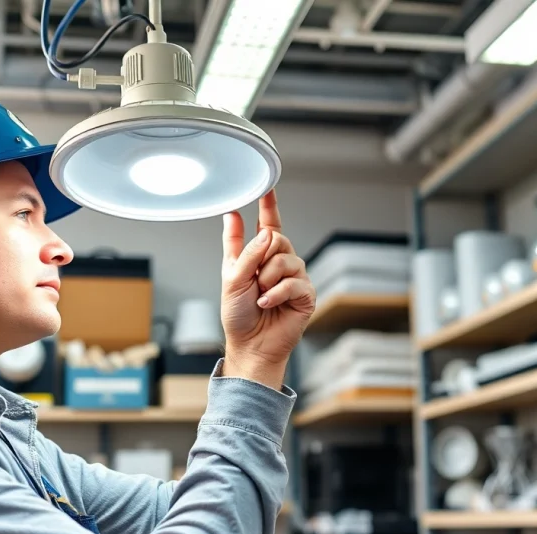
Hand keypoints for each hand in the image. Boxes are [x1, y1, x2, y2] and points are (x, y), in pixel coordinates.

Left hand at [220, 190, 315, 389]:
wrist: (250, 344)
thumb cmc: (239, 314)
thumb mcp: (231, 277)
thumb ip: (239, 248)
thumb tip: (234, 216)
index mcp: (261, 255)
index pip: (268, 224)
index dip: (269, 205)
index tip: (268, 187)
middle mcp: (281, 262)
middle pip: (277, 238)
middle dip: (261, 258)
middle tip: (254, 279)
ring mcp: (295, 277)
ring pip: (285, 259)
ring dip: (267, 279)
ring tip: (261, 295)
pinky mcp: (306, 294)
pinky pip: (294, 282)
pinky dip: (275, 294)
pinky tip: (267, 304)